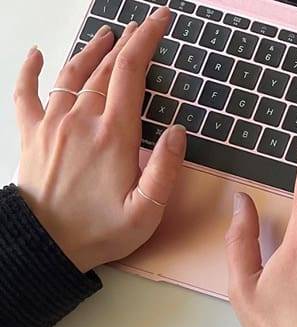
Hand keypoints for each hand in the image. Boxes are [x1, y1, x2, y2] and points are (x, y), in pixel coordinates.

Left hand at [14, 7, 185, 271]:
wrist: (44, 244)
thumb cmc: (99, 231)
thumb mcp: (147, 211)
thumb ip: (166, 169)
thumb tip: (179, 132)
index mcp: (114, 134)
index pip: (132, 72)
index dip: (148, 41)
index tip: (160, 22)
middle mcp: (82, 120)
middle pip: (105, 68)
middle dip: (127, 42)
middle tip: (143, 26)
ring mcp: (53, 124)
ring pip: (72, 74)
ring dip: (91, 50)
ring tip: (107, 35)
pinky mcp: (31, 134)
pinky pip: (27, 93)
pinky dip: (32, 70)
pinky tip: (39, 56)